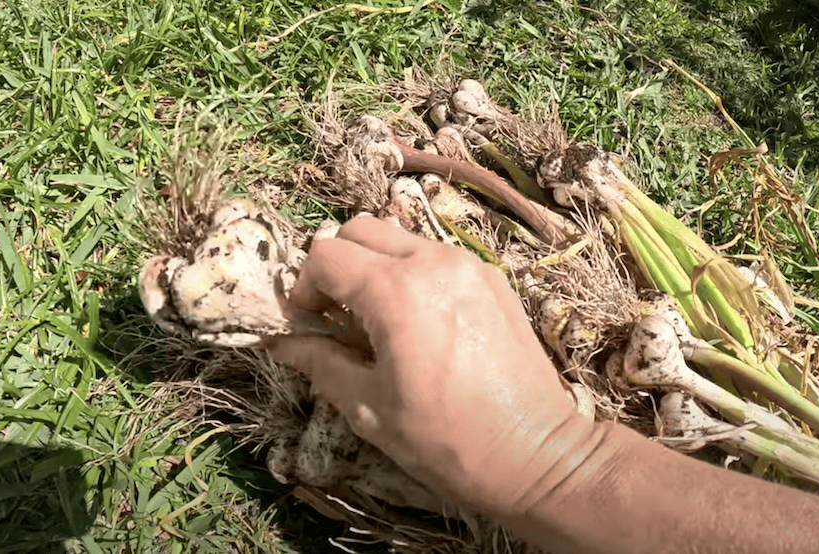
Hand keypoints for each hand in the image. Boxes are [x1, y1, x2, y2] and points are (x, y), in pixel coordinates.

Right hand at [266, 217, 594, 517]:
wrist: (537, 456)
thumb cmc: (446, 440)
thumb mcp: (368, 409)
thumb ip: (319, 363)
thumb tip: (282, 343)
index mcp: (397, 292)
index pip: (326, 254)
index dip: (305, 287)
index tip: (310, 323)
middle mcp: (433, 262)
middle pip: (361, 229)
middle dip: (337, 265)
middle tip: (337, 315)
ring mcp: (469, 265)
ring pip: (400, 239)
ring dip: (375, 267)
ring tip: (379, 322)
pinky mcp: (493, 278)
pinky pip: (435, 257)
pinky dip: (412, 275)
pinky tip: (419, 324)